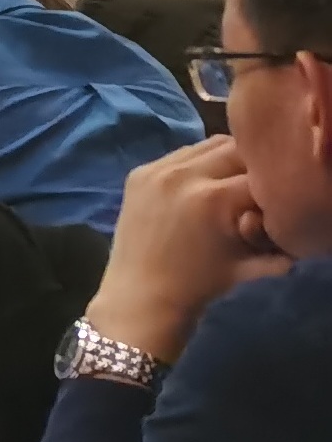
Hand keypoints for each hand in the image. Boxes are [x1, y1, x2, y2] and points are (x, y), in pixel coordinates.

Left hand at [87, 136, 289, 362]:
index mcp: (215, 198)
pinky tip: (206, 182)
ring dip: (229, 158)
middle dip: (256, 166)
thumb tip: (303, 227)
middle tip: (261, 185)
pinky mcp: (139, 172)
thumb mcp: (252, 263)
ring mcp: (157, 170)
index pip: (262, 176)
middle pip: (238, 149)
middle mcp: (184, 175)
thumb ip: (281, 241)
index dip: (276, 187)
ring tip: (236, 180)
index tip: (277, 200)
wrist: (142, 295)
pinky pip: (181, 154)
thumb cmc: (202, 283)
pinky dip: (200, 163)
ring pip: (209, 145)